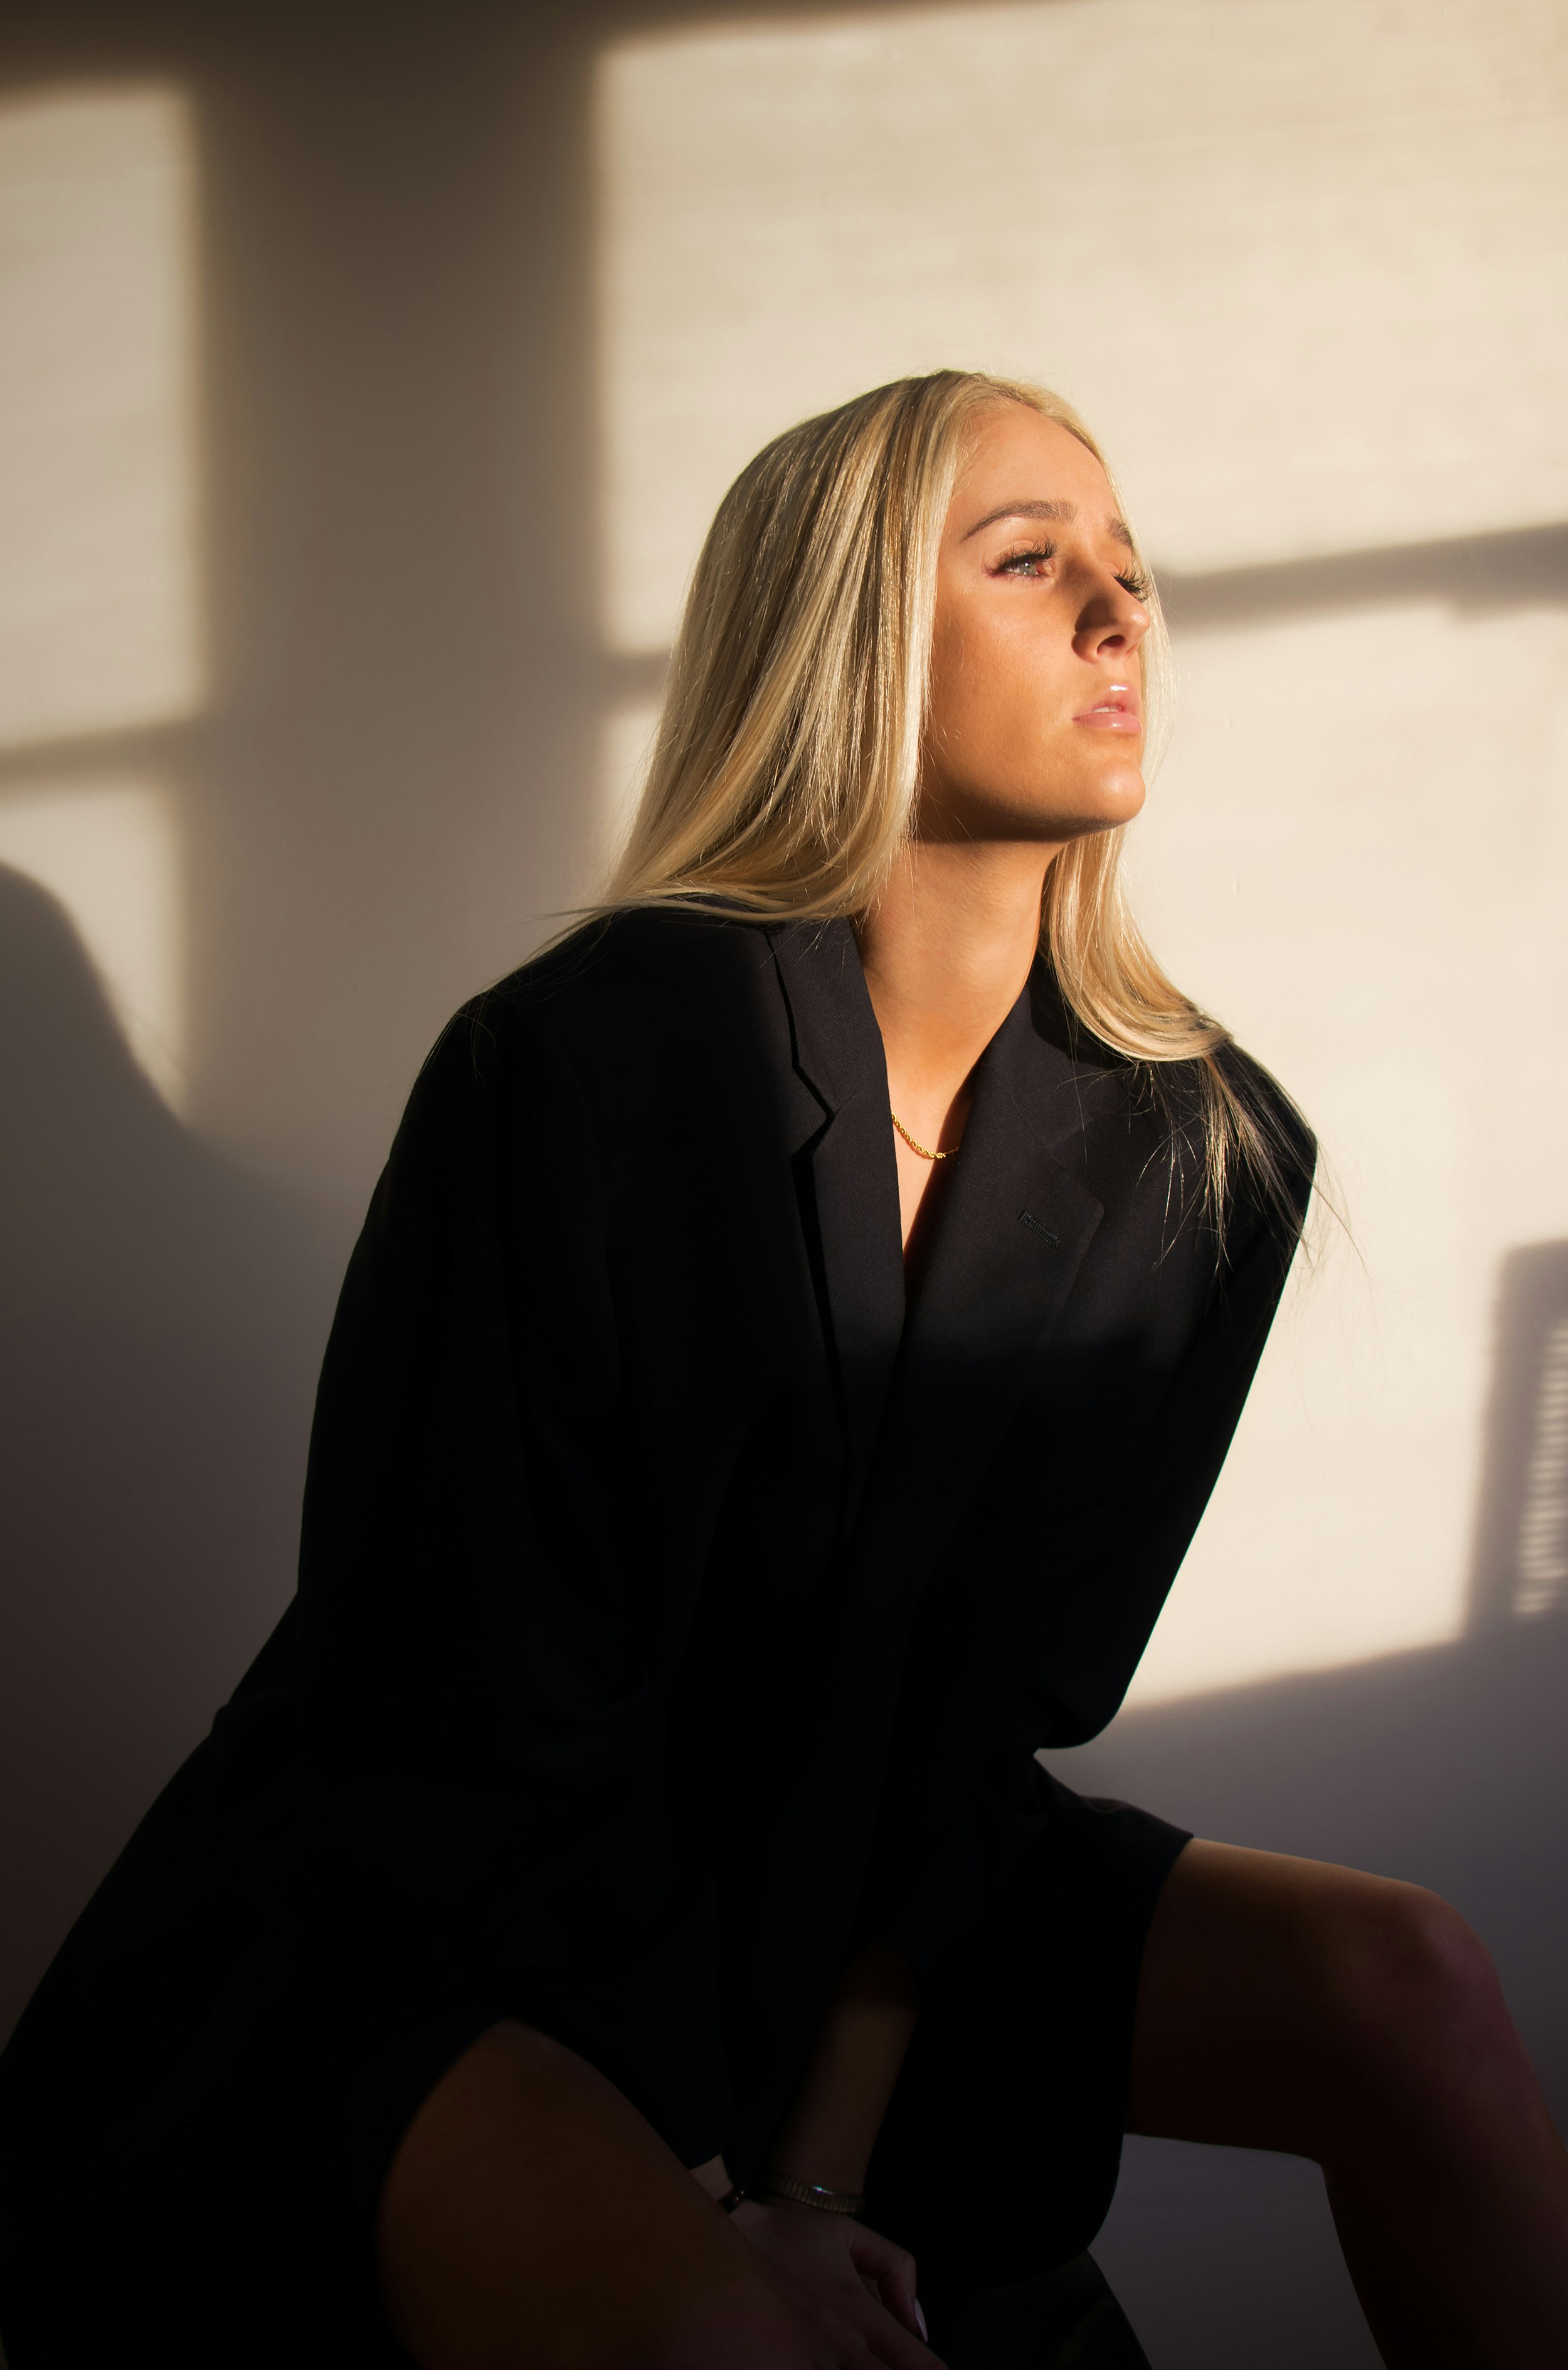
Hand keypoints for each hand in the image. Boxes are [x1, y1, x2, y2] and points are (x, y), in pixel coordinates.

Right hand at [732, 2200, 942, 2367]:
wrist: (730, 2234)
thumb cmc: (795, 2235)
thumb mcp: (853, 2235)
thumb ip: (896, 2271)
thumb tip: (918, 2325)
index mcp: (861, 2312)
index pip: (916, 2363)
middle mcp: (840, 2345)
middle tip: (902, 2363)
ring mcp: (810, 2361)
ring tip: (870, 2359)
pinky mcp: (781, 2364)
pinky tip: (843, 2363)